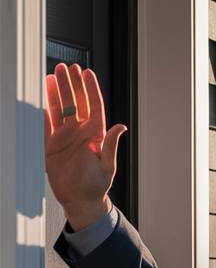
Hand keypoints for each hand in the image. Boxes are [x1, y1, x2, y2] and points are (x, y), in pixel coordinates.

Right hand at [43, 62, 127, 229]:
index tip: (86, 72)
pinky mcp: (52, 144)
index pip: (94, 105)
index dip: (90, 88)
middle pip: (76, 101)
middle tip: (66, 67)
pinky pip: (47, 122)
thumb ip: (111, 145)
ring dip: (57, 91)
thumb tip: (120, 127)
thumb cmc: (96, 186)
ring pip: (60, 108)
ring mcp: (66, 136)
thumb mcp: (107, 166)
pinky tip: (42, 96)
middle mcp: (81, 132)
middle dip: (71, 83)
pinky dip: (44, 109)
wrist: (79, 200)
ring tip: (53, 74)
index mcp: (96, 134)